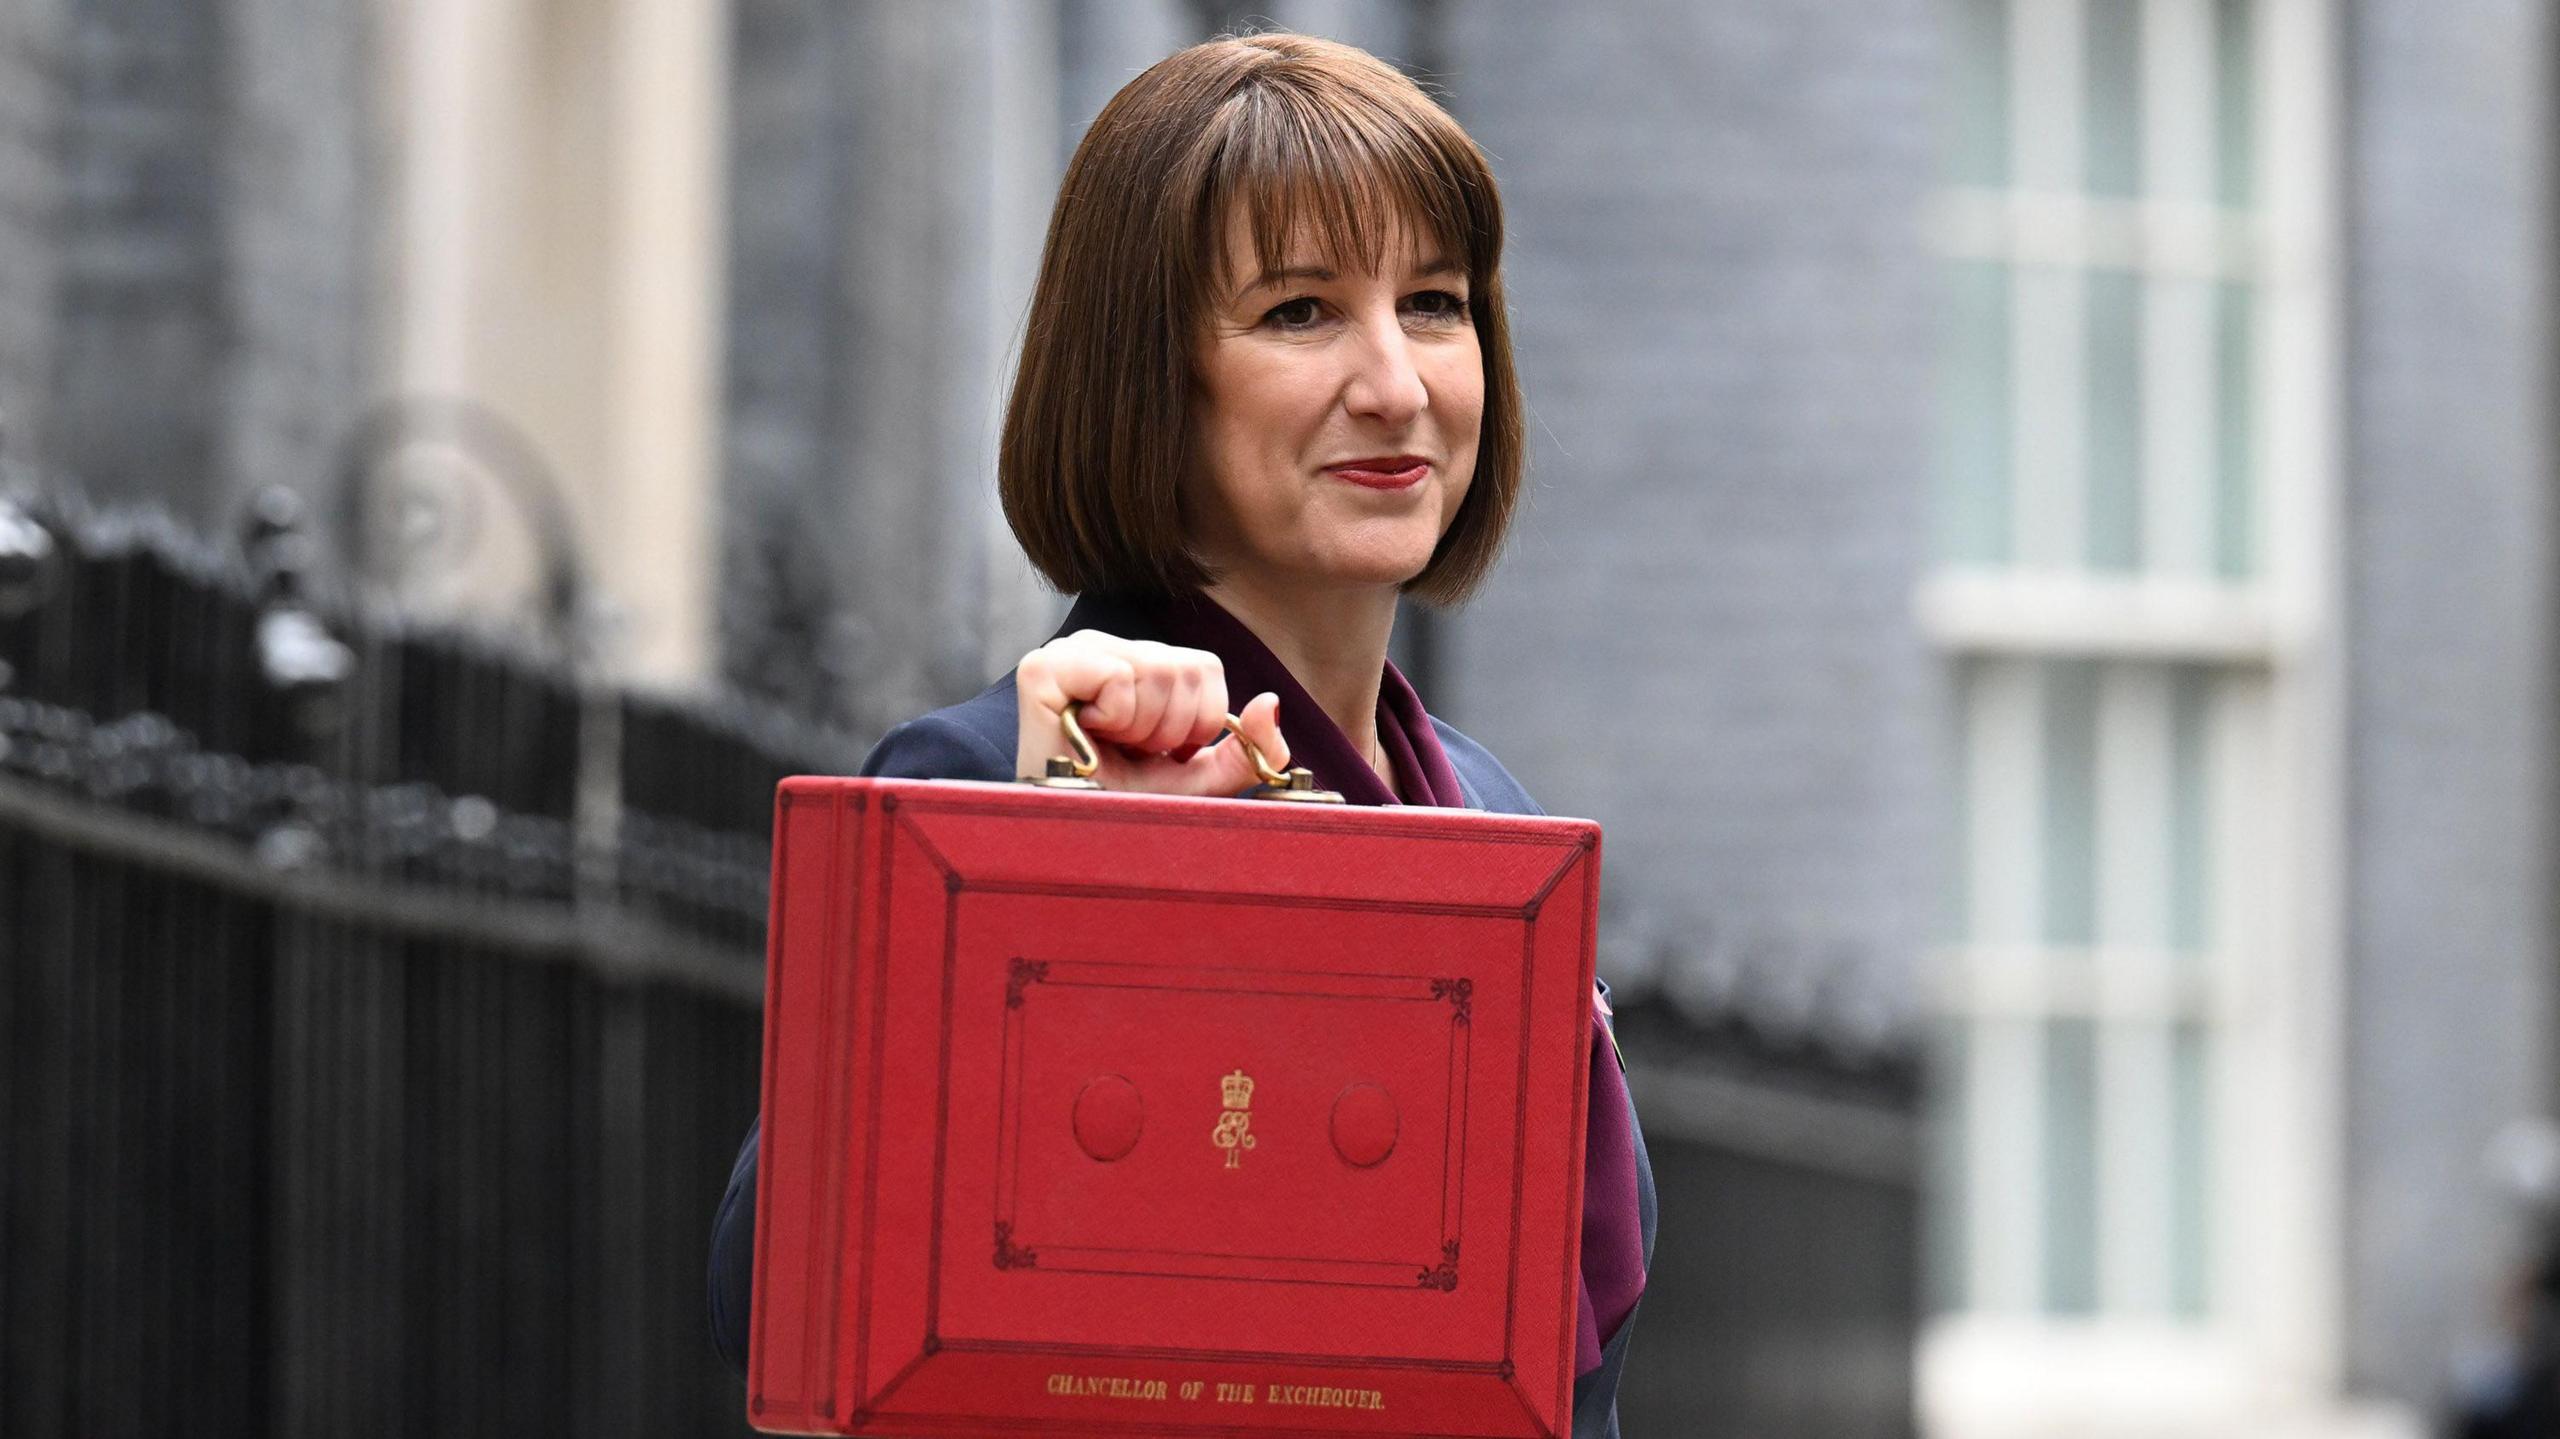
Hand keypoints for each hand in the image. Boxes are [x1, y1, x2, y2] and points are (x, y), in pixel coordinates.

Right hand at [1013, 629, 1291, 795]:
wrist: (1068, 847)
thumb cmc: (1123, 811)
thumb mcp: (1198, 782)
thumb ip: (1244, 750)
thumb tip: (1271, 703)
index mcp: (1137, 663)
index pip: (1205, 666)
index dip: (1198, 722)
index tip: (1159, 754)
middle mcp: (1103, 647)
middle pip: (1186, 668)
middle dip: (1171, 730)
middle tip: (1131, 755)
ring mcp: (1069, 652)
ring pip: (1159, 671)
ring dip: (1143, 730)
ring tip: (1109, 749)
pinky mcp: (1042, 669)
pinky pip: (1119, 677)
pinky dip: (1116, 720)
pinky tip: (1088, 739)